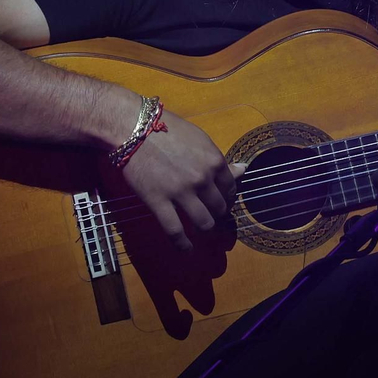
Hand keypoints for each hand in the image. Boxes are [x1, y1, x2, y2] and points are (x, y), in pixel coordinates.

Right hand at [118, 108, 243, 251]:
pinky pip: (175, 231)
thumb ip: (219, 159)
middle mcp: (202, 179)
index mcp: (214, 161)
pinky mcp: (159, 203)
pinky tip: (187, 249)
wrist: (134, 128)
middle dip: (217, 214)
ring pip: (204, 223)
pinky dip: (183, 245)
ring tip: (201, 230)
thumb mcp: (200, 139)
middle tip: (210, 214)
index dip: (227, 197)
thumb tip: (243, 170)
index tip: (220, 200)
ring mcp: (181, 193)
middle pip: (219, 208)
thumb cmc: (167, 128)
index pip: (230, 189)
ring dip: (205, 229)